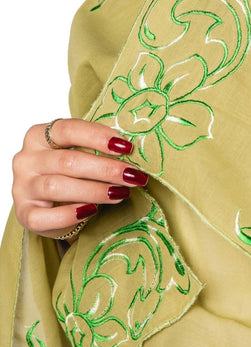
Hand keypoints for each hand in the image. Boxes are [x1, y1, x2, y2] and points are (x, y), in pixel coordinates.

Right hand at [12, 119, 147, 238]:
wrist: (50, 204)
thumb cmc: (69, 171)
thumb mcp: (78, 152)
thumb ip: (95, 148)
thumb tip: (129, 151)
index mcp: (38, 135)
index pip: (68, 130)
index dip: (98, 137)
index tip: (126, 147)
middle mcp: (26, 159)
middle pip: (68, 161)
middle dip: (106, 169)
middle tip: (133, 175)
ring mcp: (22, 187)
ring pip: (57, 187)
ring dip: (94, 191)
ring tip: (120, 193)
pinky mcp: (24, 214)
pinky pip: (43, 217)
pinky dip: (69, 214)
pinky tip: (91, 211)